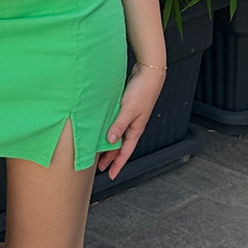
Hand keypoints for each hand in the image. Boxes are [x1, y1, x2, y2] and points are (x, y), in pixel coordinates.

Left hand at [97, 64, 164, 180]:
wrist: (149, 72)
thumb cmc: (142, 90)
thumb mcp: (128, 110)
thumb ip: (119, 125)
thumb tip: (110, 141)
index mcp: (136, 128)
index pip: (125, 151)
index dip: (118, 164)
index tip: (111, 175)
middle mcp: (133, 124)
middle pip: (120, 145)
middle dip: (111, 157)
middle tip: (99, 166)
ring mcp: (130, 116)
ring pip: (117, 135)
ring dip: (108, 143)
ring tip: (98, 151)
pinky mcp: (125, 107)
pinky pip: (116, 123)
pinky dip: (109, 129)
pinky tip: (102, 128)